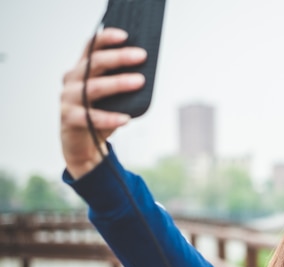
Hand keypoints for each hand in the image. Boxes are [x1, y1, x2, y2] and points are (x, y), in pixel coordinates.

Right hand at [60, 28, 146, 178]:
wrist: (84, 146)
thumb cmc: (100, 116)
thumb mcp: (112, 97)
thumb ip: (121, 83)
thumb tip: (147, 74)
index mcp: (82, 70)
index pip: (91, 47)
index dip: (106, 38)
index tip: (125, 36)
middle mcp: (73, 80)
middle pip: (94, 63)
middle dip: (119, 57)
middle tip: (141, 56)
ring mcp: (69, 99)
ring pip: (94, 87)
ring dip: (118, 83)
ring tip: (139, 81)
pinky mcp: (70, 118)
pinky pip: (91, 117)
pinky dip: (109, 118)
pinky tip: (125, 119)